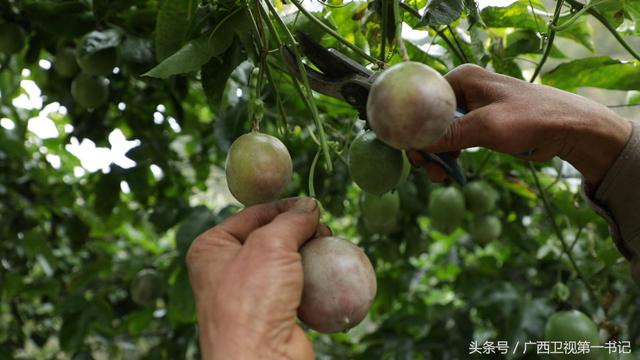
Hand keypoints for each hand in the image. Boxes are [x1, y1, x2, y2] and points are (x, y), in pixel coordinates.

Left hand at [186, 197, 328, 359]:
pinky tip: (328, 275)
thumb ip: (291, 220)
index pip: (253, 214)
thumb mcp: (270, 245)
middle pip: (271, 236)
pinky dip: (313, 279)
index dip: (285, 207)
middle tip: (324, 231)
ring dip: (309, 254)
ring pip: (286, 261)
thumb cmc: (253, 301)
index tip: (313, 206)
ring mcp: (249, 292)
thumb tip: (310, 205)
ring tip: (328, 249)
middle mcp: (226, 268)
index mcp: (211, 247)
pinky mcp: (271, 312)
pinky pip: (296, 286)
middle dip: (300, 231)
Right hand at [414, 64, 631, 185]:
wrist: (568, 129)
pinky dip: (448, 157)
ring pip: (438, 134)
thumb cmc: (531, 118)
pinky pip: (453, 141)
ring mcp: (470, 108)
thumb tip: (416, 146)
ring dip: (435, 156)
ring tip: (438, 176)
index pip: (423, 100)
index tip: (412, 150)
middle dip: (424, 146)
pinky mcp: (478, 125)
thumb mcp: (487, 127)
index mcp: (462, 79)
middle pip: (427, 120)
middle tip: (425, 168)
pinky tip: (448, 172)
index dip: (412, 126)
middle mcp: (462, 90)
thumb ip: (450, 136)